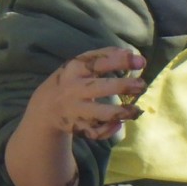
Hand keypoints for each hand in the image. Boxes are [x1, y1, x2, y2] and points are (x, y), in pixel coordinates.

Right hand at [5, 46, 145, 185]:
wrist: (45, 108)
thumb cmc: (71, 80)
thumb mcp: (80, 64)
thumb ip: (103, 57)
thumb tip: (131, 53)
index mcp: (74, 69)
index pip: (98, 62)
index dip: (120, 60)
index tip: (140, 61)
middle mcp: (74, 89)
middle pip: (100, 88)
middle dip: (122, 86)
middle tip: (141, 85)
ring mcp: (75, 110)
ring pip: (100, 113)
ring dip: (120, 113)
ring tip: (136, 110)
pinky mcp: (78, 127)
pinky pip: (96, 132)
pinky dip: (109, 130)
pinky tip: (119, 124)